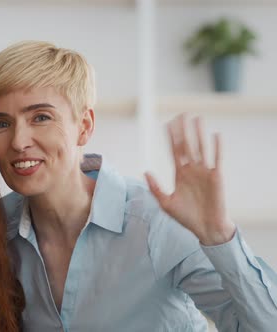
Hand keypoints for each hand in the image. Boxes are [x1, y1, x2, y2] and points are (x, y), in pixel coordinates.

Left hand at [144, 114, 235, 245]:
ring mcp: (204, 172)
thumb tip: (145, 171)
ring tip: (196, 119)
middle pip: (186, 145)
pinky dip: (217, 147)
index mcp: (180, 174)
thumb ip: (155, 187)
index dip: (171, 138)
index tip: (167, 124)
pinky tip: (215, 135)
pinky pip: (216, 159)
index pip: (174, 151)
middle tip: (181, 115)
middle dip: (183, 131)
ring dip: (198, 133)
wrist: (205, 228)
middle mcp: (192, 169)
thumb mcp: (166, 203)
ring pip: (201, 148)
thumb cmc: (186, 217)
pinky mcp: (216, 177)